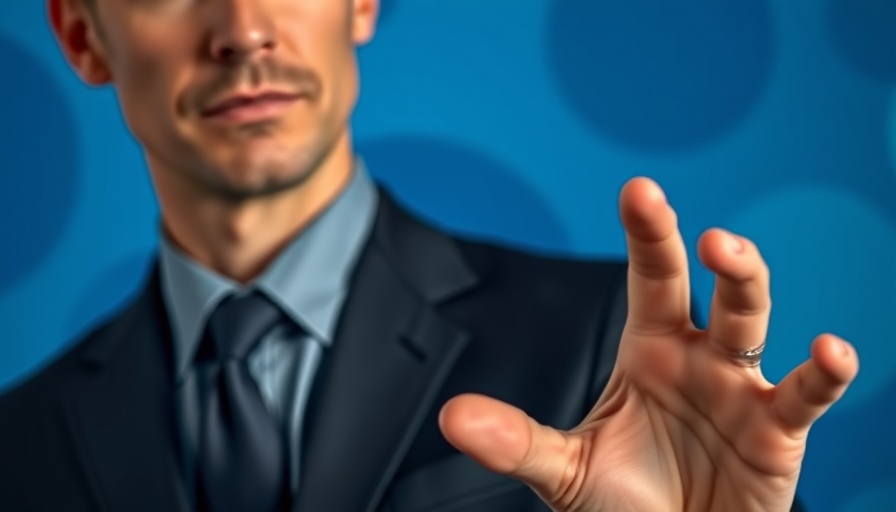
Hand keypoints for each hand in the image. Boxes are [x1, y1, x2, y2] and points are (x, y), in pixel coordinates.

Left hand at [438, 177, 858, 511]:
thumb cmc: (624, 500)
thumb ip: (516, 440)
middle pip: (711, 287)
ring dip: (747, 283)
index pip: (650, 278)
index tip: (639, 190)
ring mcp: (741, 387)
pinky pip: (806, 395)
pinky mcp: (778, 431)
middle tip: (696, 228)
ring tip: (730, 253)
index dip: (648, 233)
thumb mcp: (565, 468)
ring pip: (753, 319)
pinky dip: (824, 373)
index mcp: (650, 348)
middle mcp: (699, 355)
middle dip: (709, 252)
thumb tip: (452, 418)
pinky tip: (830, 351)